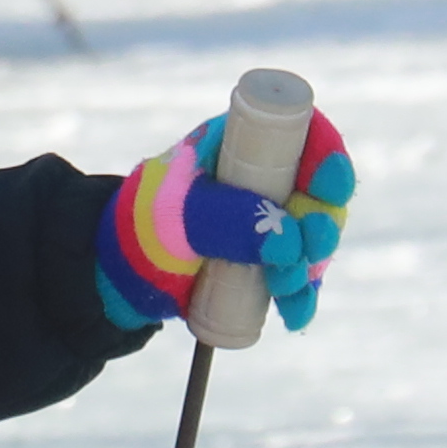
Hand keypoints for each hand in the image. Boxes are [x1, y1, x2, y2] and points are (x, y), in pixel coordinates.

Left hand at [93, 101, 357, 336]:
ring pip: (314, 238)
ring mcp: (267, 223)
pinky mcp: (265, 263)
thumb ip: (229, 220)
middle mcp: (262, 180)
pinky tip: (294, 313)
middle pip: (319, 191)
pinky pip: (299, 275)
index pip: (302, 134)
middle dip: (323, 223)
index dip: (326, 155)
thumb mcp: (177, 215)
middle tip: (308, 250)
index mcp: (240, 146)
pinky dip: (302, 295)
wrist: (115, 278)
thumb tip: (292, 241)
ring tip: (285, 290)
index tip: (330, 187)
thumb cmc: (141, 226)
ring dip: (311, 265)